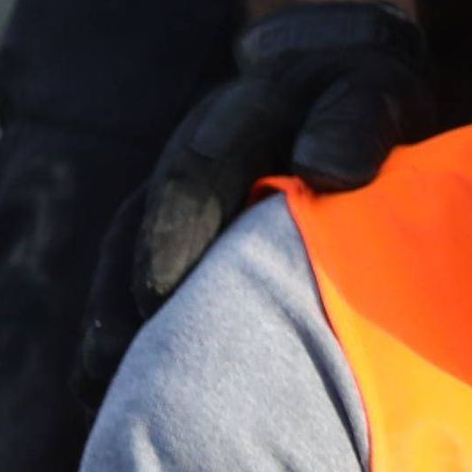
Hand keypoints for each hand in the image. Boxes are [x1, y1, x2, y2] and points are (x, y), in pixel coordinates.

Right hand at [90, 1, 423, 396]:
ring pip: (125, 258)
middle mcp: (190, 158)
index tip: (156, 296)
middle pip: (136, 228)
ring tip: (99, 390)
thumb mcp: (372, 95)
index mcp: (234, 122)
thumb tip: (324, 168)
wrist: (340, 81)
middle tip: (110, 368)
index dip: (170, 234)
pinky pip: (141, 277)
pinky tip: (120, 384)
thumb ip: (352, 124)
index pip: (193, 175)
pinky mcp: (181, 227)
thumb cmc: (364, 98)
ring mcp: (177, 193)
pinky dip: (132, 328)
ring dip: (112, 321)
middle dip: (119, 298)